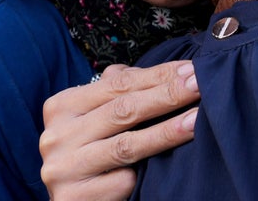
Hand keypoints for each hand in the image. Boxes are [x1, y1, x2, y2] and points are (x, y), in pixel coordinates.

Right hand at [40, 61, 199, 200]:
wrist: (76, 199)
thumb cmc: (93, 149)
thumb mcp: (99, 115)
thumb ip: (122, 90)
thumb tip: (170, 70)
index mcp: (62, 106)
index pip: (118, 83)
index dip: (159, 75)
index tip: (192, 69)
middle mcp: (57, 136)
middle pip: (124, 110)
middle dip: (168, 95)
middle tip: (200, 85)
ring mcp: (63, 168)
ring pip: (127, 145)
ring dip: (168, 130)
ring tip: (197, 118)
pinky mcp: (75, 198)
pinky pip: (122, 180)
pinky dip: (149, 171)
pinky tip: (175, 163)